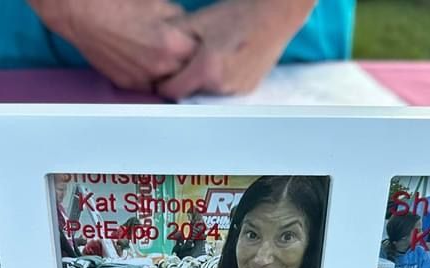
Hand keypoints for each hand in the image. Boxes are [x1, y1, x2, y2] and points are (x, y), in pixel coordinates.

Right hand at [32, 0, 198, 91]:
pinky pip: (148, 85)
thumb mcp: (158, 3)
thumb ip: (178, 20)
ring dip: (169, 72)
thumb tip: (188, 29)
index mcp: (171, 46)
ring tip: (162, 55)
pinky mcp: (127, 83)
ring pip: (167, 81)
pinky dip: (151, 76)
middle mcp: (159, 68)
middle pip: (186, 72)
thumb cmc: (117, 4)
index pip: (200, 56)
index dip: (199, 48)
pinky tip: (145, 60)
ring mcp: (142, 79)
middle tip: (181, 49)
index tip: (198, 43)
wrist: (83, 13)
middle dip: (187, 62)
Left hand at [156, 0, 314, 98]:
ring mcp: (237, 90)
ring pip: (207, 93)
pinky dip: (219, 80)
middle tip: (186, 61)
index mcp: (207, 70)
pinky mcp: (248, 89)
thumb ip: (174, 38)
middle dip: (183, 80)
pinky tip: (224, 61)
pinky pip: (224, 90)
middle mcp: (222, 86)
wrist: (275, 14)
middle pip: (189, 93)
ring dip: (202, 81)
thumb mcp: (200, 21)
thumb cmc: (238, 14)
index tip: (161, 74)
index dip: (163, 81)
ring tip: (208, 58)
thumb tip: (154, 51)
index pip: (172, 91)